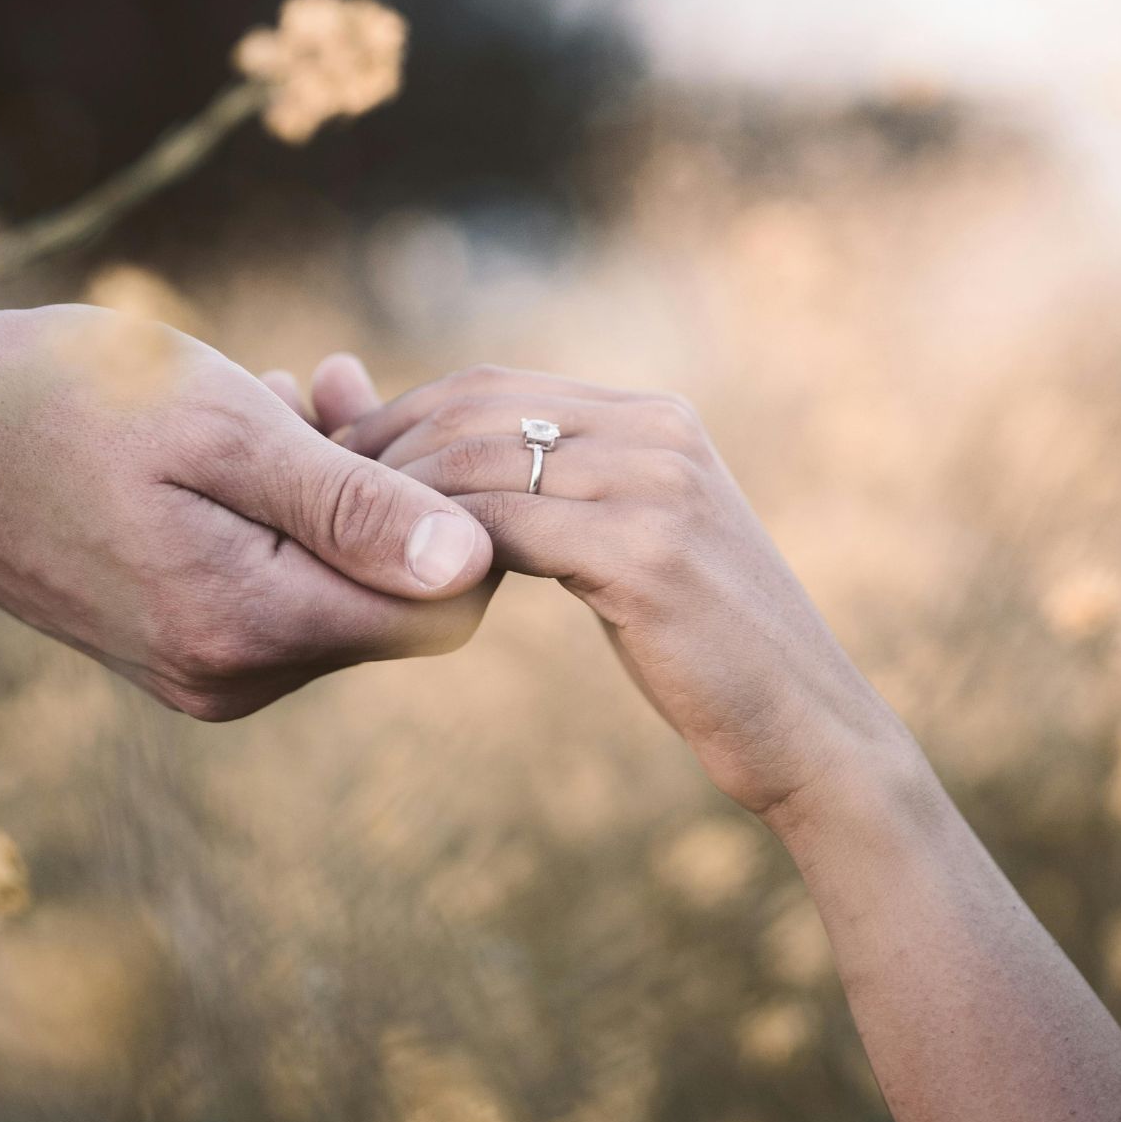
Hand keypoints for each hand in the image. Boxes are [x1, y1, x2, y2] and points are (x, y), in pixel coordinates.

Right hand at [0, 288, 494, 718]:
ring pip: (332, 589)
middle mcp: (229, 679)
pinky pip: (275, 590)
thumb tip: (475, 566)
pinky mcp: (173, 649)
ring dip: (334, 492)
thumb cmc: (63, 402)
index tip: (400, 420)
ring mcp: (198, 673)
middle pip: (387, 603)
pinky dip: (285, 514)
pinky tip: (249, 433)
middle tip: (335, 385)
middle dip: (387, 491)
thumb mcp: (223, 429)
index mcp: (247, 629)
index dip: (455, 516)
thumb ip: (351, 506)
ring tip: (283, 396)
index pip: (438, 613)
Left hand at [343, 363, 915, 815]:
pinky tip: (399, 582)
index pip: (492, 387)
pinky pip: (505, 528)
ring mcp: (659, 486)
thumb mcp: (631, 554)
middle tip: (308, 493)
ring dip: (393, 497)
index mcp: (655, 418)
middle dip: (377, 445)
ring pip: (480, 465)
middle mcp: (659, 432)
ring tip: (334, 539)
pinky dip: (439, 547)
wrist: (813, 734)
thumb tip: (454, 475)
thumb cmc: (707, 653)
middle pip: (476, 410)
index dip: (399, 417)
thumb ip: (553, 502)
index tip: (330, 463)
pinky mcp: (650, 552)